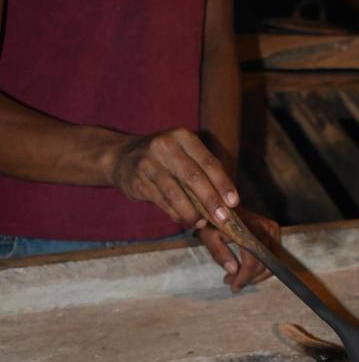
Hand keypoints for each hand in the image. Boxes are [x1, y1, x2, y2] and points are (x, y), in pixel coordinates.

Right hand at [110, 128, 237, 227]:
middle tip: (222, 219)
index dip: (223, 184)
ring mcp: (149, 162)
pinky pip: (161, 201)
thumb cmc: (164, 161)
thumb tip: (226, 204)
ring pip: (175, 193)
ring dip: (191, 212)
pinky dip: (175, 214)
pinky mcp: (137, 180)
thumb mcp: (183, 155)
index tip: (234, 203)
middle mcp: (165, 146)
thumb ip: (203, 174)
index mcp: (183, 137)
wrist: (122, 157)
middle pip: (193, 177)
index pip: (208, 162)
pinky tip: (184, 220)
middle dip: (210, 200)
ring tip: (201, 223)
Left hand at [196, 209, 279, 292]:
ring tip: (237, 277)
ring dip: (255, 275)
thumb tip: (232, 270)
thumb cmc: (212, 221)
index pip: (252, 260)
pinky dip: (261, 267)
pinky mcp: (274, 230)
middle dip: (247, 278)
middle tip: (232, 282)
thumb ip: (219, 252)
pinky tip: (246, 269)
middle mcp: (264, 227)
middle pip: (263, 264)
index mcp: (248, 228)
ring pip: (270, 264)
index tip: (234, 287)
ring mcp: (271, 228)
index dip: (244, 277)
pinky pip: (273, 257)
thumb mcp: (208, 236)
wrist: (221, 205)